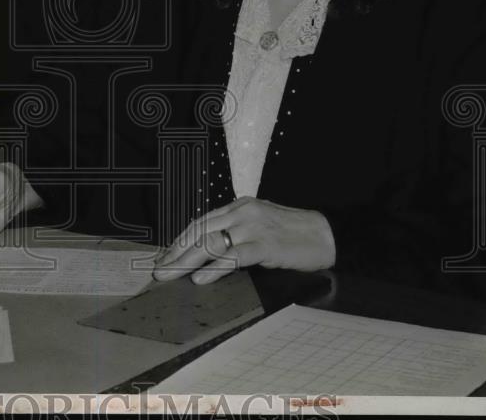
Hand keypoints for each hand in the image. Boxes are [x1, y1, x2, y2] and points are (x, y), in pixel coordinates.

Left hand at [152, 197, 335, 284]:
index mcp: (238, 207)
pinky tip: (200, 279)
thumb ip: (236, 233)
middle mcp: (242, 213)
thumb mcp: (259, 225)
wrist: (326, 234)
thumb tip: (208, 252)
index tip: (164, 256)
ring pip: (211, 242)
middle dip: (176, 252)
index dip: (180, 240)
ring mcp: (253, 227)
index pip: (201, 222)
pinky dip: (214, 268)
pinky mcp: (265, 244)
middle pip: (200, 231)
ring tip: (171, 275)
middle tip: (159, 270)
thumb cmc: (293, 233)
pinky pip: (234, 256)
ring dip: (187, 261)